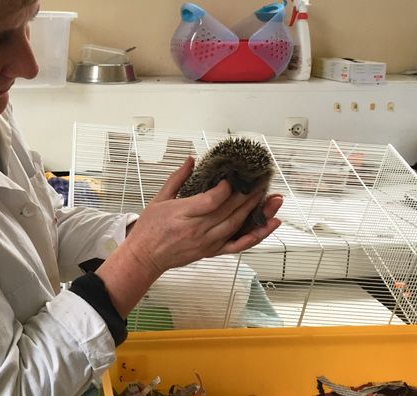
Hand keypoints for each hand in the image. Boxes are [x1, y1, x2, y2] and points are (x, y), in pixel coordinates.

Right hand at [125, 156, 281, 274]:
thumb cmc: (149, 229)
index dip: (227, 187)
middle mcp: (198, 229)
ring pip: (238, 225)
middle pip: (230, 210)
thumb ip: (177, 178)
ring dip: (257, 210)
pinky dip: (256, 236)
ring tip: (272, 198)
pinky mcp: (211, 251)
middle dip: (249, 194)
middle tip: (262, 180)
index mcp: (183, 214)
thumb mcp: (159, 198)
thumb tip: (191, 160)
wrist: (145, 256)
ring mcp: (207, 242)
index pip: (213, 200)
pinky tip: (270, 225)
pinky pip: (238, 245)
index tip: (234, 176)